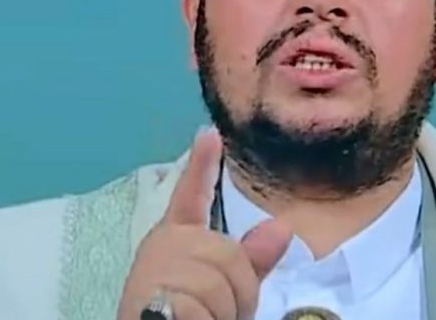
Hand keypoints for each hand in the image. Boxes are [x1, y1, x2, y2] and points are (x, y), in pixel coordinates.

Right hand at [116, 127, 291, 319]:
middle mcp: (163, 246)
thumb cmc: (186, 316)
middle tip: (218, 313)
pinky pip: (202, 307)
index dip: (201, 165)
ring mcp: (155, 269)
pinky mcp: (152, 295)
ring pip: (220, 283)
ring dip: (224, 314)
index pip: (190, 196)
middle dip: (238, 293)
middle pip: (229, 254)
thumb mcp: (224, 290)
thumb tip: (282, 227)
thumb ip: (251, 261)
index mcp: (176, 240)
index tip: (210, 133)